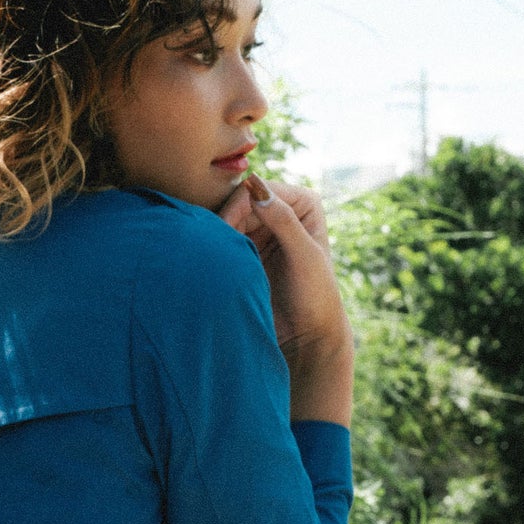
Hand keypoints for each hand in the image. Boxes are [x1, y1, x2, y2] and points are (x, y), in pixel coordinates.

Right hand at [218, 173, 354, 424]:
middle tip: (210, 249)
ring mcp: (262, 229)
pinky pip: (223, 239)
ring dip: (216, 236)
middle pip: (238, 202)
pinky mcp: (246, 249)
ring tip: (208, 258)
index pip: (258, 190)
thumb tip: (255, 187)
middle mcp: (282, 209)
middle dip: (223, 222)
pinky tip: (208, 262)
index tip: (221, 234)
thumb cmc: (315, 297)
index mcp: (303, 202)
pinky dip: (214, 248)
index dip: (236, 207)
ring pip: (227, 219)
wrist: (304, 336)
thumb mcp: (304, 257)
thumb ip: (284, 222)